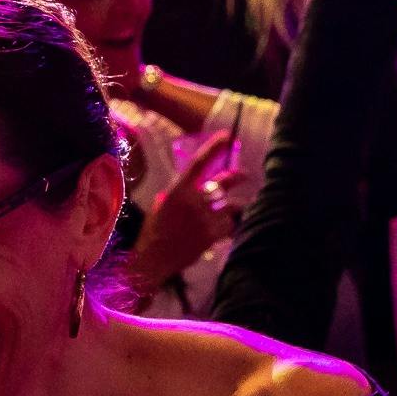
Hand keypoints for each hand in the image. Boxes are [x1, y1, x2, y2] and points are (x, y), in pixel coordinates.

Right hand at [127, 126, 237, 292]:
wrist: (153, 259)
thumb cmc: (154, 231)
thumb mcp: (161, 204)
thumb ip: (180, 193)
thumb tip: (198, 185)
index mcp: (177, 190)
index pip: (199, 162)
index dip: (215, 147)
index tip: (228, 136)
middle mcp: (192, 200)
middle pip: (223, 182)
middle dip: (237, 176)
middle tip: (244, 175)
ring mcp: (203, 217)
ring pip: (230, 206)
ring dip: (232, 209)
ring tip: (230, 213)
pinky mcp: (211, 234)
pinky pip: (229, 225)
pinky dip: (229, 227)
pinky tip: (223, 231)